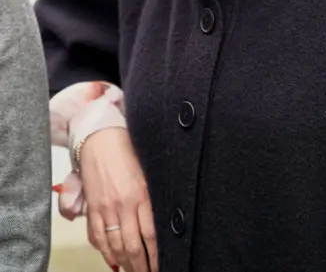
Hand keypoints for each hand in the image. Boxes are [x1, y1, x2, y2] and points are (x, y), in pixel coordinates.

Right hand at [80, 127, 157, 271]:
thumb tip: (158, 224)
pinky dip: (105, 252)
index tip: (160, 267)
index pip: (151, 235)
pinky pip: (97, 237)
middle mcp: (124, 204)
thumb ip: (151, 198)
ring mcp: (106, 208)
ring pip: (115, 246)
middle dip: (141, 266)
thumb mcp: (147, 173)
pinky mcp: (92, 207)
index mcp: (142, 195)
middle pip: (133, 246)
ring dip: (125, 264)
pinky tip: (112, 260)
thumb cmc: (126, 151)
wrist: (100, 138)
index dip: (156, 257)